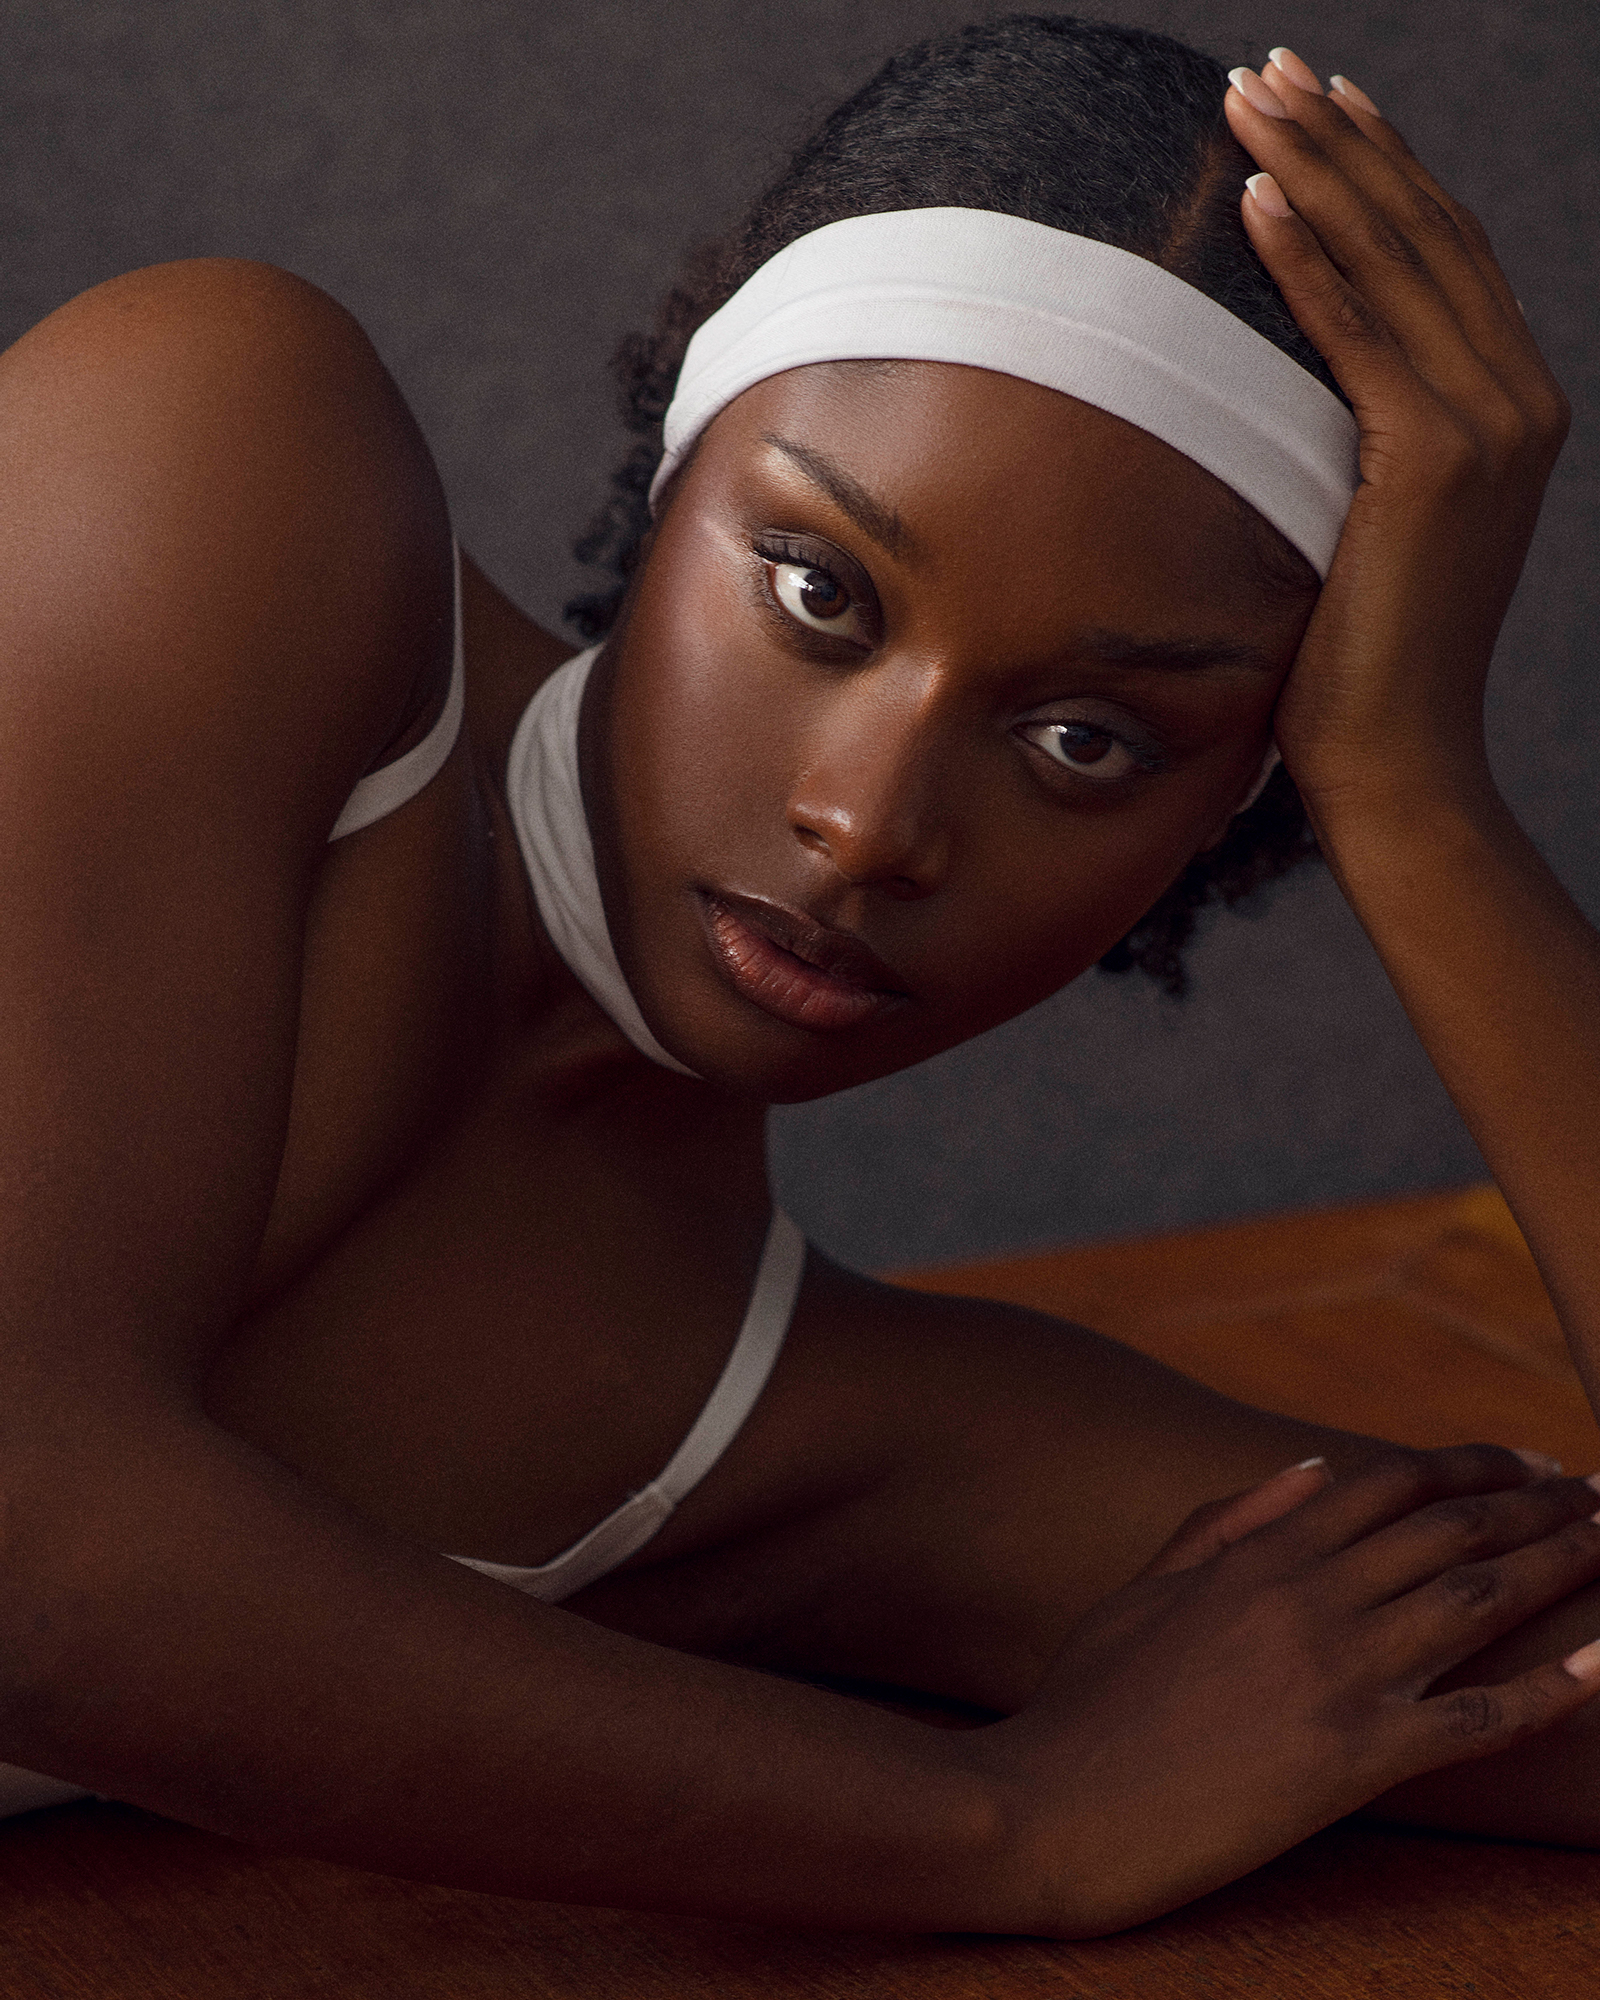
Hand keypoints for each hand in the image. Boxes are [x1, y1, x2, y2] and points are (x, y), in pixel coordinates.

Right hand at [969, 1445, 1599, 1936]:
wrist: (1052, 1805)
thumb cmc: (1086, 1699)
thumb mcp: (1146, 1587)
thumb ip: (1229, 1521)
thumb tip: (1312, 1468)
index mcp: (1258, 1556)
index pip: (1389, 1484)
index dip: (1471, 1465)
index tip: (1529, 1463)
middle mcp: (1307, 1599)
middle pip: (1449, 1529)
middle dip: (1536, 1505)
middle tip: (1599, 1494)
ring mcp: (1334, 1676)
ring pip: (1475, 1599)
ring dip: (1555, 1565)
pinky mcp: (1353, 1760)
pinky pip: (1476, 1719)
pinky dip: (1549, 1690)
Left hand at [1221, 54, 1569, 822]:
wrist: (1396, 761)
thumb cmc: (1358, 664)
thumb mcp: (1369, 530)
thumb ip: (1363, 446)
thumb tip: (1291, 396)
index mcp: (1507, 409)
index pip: (1443, 256)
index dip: (1382, 170)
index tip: (1320, 105)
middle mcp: (1517, 399)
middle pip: (1425, 231)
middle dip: (1344, 138)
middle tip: (1270, 68)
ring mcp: (1488, 425)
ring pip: (1397, 260)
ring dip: (1320, 166)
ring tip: (1252, 96)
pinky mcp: (1435, 460)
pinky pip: (1360, 331)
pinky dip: (1310, 257)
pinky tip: (1260, 194)